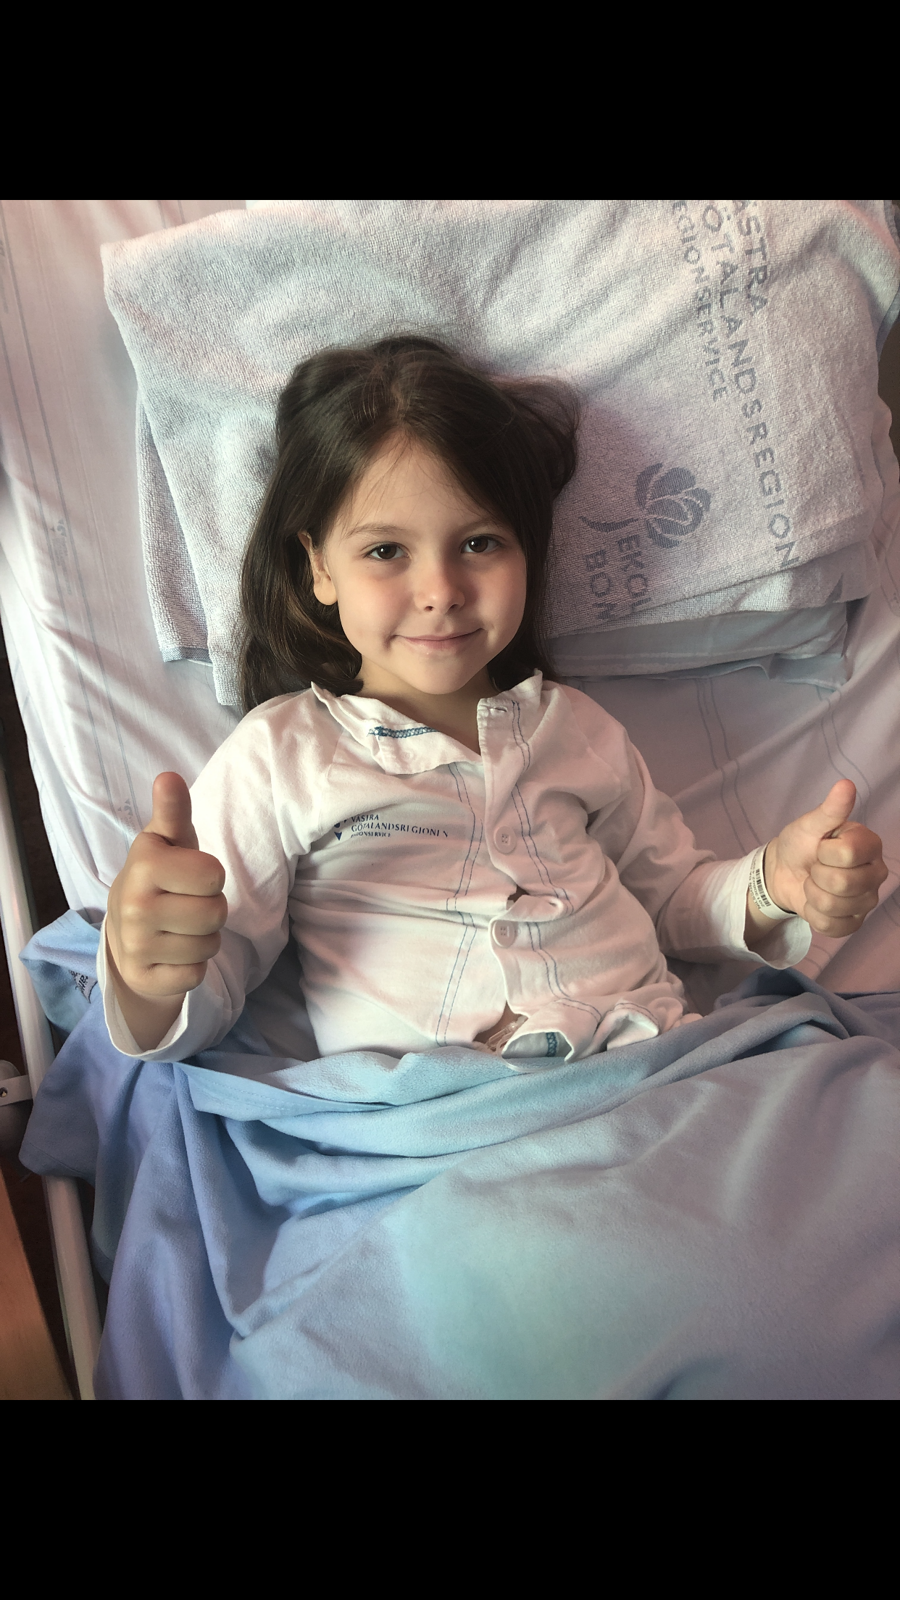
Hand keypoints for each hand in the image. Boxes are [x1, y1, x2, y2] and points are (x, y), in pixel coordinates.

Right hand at [106, 773, 227, 1002]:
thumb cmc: (159, 877)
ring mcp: (136, 946)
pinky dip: (192, 966)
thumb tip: (169, 776)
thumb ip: (172, 811)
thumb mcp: (165, 841)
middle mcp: (133, 906)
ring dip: (204, 938)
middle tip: (187, 904)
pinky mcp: (145, 978)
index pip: (213, 875)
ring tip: (181, 927)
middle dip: (211, 909)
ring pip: (209, 946)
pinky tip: (173, 952)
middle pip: (216, 913)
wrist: (124, 932)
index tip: (189, 876)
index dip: (210, 877)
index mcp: (144, 865)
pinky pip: (196, 975)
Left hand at [763, 780, 887, 937]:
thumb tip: (846, 785)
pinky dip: (813, 914)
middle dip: (816, 875)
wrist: (784, 871)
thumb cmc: (801, 844)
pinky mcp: (855, 922)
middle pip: (843, 883)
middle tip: (815, 868)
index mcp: (870, 844)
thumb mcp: (809, 824)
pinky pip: (831, 926)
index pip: (849, 853)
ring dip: (812, 895)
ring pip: (834, 906)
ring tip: (814, 883)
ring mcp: (868, 900)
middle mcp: (876, 873)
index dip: (824, 852)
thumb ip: (830, 809)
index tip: (820, 847)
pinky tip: (815, 902)